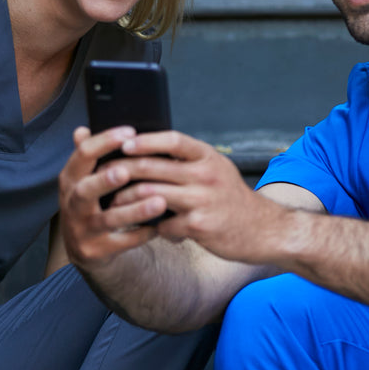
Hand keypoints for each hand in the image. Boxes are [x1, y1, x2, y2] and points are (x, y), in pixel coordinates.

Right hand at [58, 125, 171, 265]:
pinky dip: (140, 235)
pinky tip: (159, 227)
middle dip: (104, 181)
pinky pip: (121, 243)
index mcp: (70, 179)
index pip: (83, 155)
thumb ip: (88, 157)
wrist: (84, 248)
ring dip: (134, 211)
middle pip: (85, 191)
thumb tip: (82, 129)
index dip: (104, 142)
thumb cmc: (91, 203)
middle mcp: (72, 204)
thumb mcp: (84, 180)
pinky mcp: (95, 250)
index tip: (130, 131)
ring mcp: (82, 229)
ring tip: (160, 202)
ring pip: (108, 220)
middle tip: (126, 171)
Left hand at [112, 131, 296, 264]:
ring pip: (152, 195)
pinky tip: (149, 228)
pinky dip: (153, 227)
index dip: (146, 140)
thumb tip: (149, 152)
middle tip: (104, 175)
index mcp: (208, 157)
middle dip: (124, 171)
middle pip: (154, 167)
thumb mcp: (216, 170)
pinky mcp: (199, 226)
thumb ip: (189, 161)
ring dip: (128, 201)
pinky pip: (163, 224)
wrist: (264, 230)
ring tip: (114, 204)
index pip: (173, 140)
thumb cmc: (231, 199)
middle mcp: (206, 175)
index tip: (124, 142)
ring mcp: (202, 201)